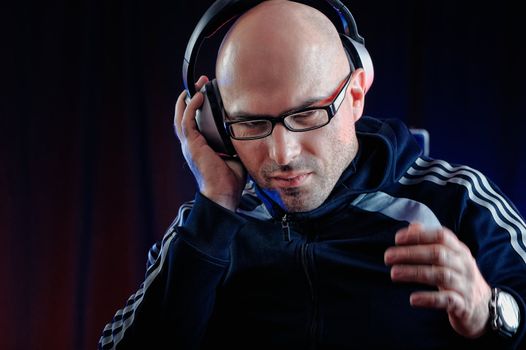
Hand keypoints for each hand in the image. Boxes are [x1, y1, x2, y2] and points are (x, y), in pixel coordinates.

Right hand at [174, 76, 245, 210]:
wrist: (222, 193)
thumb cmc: (229, 179)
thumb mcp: (234, 155)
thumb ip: (236, 142)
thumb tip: (250, 130)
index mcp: (199, 147)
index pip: (194, 123)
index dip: (197, 107)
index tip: (205, 94)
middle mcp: (190, 144)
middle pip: (184, 115)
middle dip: (191, 98)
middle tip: (200, 84)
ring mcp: (189, 144)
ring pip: (181, 115)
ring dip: (189, 98)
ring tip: (198, 85)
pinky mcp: (191, 144)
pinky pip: (187, 120)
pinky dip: (191, 107)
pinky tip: (199, 96)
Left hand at [384, 223, 490, 337]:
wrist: (484, 308)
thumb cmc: (459, 277)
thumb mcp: (450, 257)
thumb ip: (431, 241)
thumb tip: (412, 226)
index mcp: (460, 250)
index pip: (441, 236)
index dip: (419, 235)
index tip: (397, 238)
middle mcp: (464, 265)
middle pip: (438, 254)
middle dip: (411, 253)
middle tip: (388, 257)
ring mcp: (465, 285)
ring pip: (440, 275)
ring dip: (414, 273)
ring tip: (394, 273)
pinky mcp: (463, 305)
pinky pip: (446, 300)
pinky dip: (429, 298)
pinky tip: (413, 299)